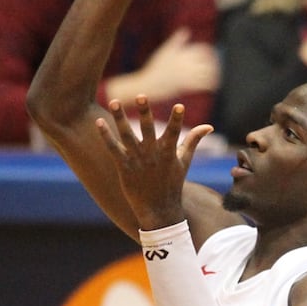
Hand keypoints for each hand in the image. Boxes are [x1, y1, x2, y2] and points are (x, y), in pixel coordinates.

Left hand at [94, 94, 213, 228]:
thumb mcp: (184, 161)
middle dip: (145, 112)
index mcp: (168, 152)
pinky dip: (105, 136)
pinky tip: (99, 122)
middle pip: (147, 129)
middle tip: (141, 96)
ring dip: (120, 118)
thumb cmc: (173, 183)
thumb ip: (193, 141)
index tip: (179, 106)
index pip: (174, 132)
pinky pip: (113, 148)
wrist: (158, 209)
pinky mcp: (123, 167)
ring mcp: (137, 160)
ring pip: (127, 135)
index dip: (177, 119)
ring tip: (115, 101)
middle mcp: (152, 154)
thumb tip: (208, 126)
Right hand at [141, 29, 221, 95]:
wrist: (148, 84)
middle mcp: (185, 62)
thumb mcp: (165, 50)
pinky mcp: (186, 85)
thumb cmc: (157, 67)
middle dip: (214, 63)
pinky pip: (202, 85)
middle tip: (216, 66)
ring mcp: (186, 74)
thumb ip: (177, 40)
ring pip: (207, 73)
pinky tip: (212, 86)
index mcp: (182, 52)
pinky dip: (209, 85)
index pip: (202, 49)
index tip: (211, 55)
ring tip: (216, 76)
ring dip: (213, 74)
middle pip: (207, 61)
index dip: (209, 52)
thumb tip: (186, 30)